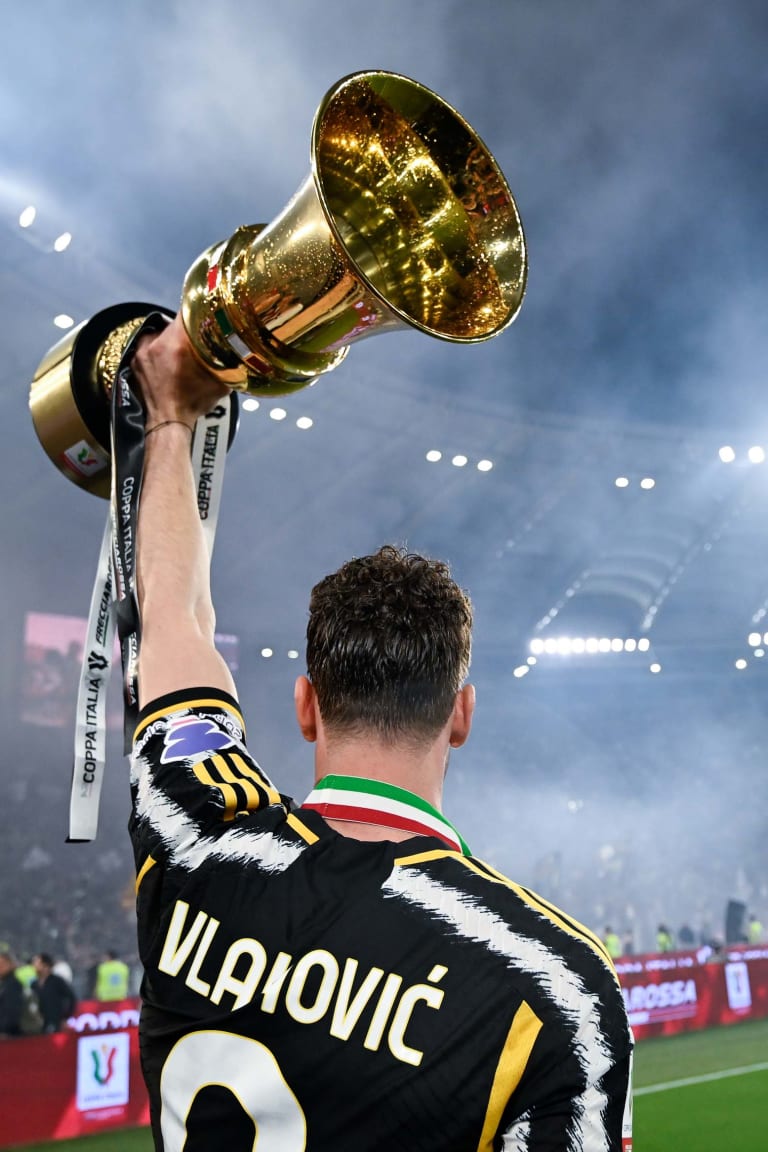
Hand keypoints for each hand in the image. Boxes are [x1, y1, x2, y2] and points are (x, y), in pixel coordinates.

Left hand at [131, 313, 230, 428]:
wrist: (167, 422)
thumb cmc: (191, 404)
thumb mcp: (218, 383)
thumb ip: (227, 365)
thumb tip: (238, 354)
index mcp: (177, 345)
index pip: (186, 312)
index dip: (197, 310)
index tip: (204, 311)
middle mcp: (157, 343)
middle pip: (173, 322)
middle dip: (185, 327)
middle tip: (196, 334)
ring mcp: (143, 351)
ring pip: (160, 332)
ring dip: (171, 337)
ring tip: (182, 348)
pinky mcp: (136, 360)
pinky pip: (149, 344)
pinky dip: (159, 348)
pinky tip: (169, 357)